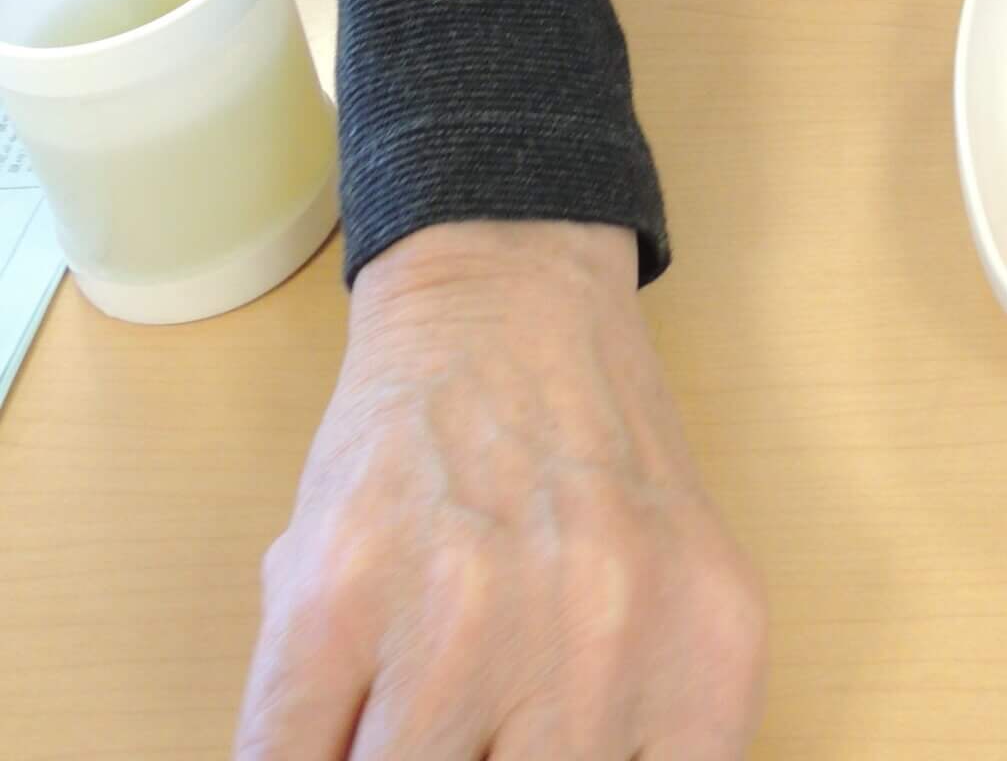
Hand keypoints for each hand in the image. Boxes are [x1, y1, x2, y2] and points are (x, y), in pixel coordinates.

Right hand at [233, 219, 766, 760]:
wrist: (508, 296)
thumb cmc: (591, 463)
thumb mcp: (677, 603)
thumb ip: (647, 736)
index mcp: (704, 666)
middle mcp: (599, 647)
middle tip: (466, 733)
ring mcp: (462, 620)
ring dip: (388, 754)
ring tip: (400, 703)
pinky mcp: (334, 596)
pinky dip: (298, 757)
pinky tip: (327, 723)